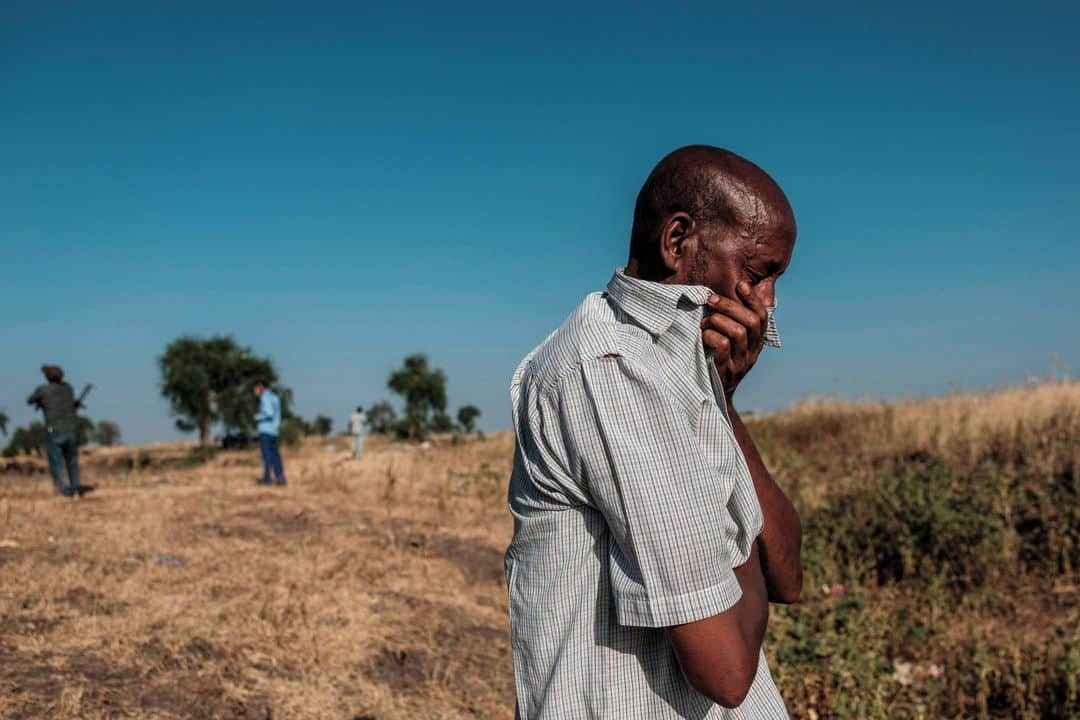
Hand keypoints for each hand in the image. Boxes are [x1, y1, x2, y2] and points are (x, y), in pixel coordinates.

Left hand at [701, 281, 768, 397]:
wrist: (716, 397)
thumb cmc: (718, 361)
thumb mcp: (730, 343)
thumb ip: (732, 323)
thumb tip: (723, 296)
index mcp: (756, 342)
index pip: (762, 317)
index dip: (753, 299)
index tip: (740, 285)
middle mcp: (752, 352)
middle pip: (750, 322)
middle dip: (730, 306)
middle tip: (711, 300)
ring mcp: (740, 362)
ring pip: (738, 332)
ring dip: (718, 320)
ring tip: (705, 321)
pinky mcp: (726, 371)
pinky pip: (722, 346)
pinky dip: (711, 335)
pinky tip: (703, 334)